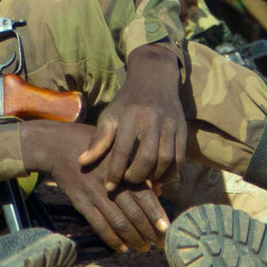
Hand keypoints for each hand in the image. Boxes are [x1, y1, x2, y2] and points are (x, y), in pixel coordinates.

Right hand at [22, 122, 169, 252]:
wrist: (58, 146)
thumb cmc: (95, 148)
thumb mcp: (118, 152)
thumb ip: (138, 172)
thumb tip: (159, 191)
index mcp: (124, 169)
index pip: (145, 195)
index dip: (156, 213)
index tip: (167, 228)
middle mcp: (111, 183)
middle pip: (134, 212)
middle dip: (149, 231)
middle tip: (161, 244)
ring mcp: (95, 194)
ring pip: (118, 222)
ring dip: (133, 238)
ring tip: (144, 248)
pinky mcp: (81, 202)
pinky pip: (99, 225)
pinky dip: (112, 239)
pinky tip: (123, 248)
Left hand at [77, 44, 185, 189]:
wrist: (155, 79)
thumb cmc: (127, 102)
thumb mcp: (110, 115)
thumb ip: (99, 139)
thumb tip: (83, 162)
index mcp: (130, 116)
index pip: (122, 150)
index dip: (115, 172)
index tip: (109, 187)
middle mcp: (152, 120)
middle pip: (147, 158)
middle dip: (136, 177)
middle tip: (128, 183)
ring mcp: (170, 124)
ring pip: (166, 159)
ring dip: (154, 176)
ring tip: (143, 182)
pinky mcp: (183, 130)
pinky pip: (179, 158)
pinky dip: (170, 173)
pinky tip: (158, 177)